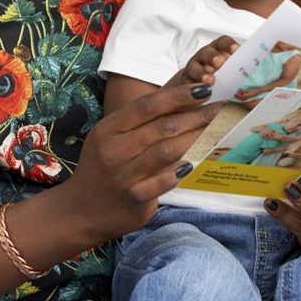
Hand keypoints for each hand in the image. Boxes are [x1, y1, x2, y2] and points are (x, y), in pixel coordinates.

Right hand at [62, 82, 220, 239]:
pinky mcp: (134, 198)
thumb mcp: (110, 139)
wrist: (80, 211)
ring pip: (166, 151)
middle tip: (220, 108)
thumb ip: (139, 123)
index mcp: (108, 129)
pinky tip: (192, 164)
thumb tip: (182, 101)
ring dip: (195, 138)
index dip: (178, 96)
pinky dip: (180, 172)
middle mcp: (114, 150)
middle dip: (196, 115)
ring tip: (214, 130)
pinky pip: (163, 182)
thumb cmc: (103, 167)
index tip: (204, 89)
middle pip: (162, 127)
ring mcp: (124, 175)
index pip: (147, 106)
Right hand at [170, 36, 238, 86]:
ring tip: (209, 80)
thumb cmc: (219, 79)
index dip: (228, 45)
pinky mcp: (185, 84)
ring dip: (202, 73)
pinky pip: (187, 85)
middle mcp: (204, 59)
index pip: (222, 43)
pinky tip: (200, 92)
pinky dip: (192, 88)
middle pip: (206, 53)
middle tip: (220, 62)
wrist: (197, 89)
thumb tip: (255, 75)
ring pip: (194, 68)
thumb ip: (241, 72)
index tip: (236, 49)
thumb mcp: (231, 73)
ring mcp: (193, 70)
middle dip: (213, 57)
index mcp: (217, 52)